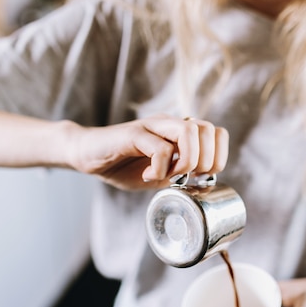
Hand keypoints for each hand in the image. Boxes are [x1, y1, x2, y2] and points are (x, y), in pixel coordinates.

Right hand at [67, 115, 228, 189]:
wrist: (88, 156)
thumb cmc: (123, 165)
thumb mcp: (160, 175)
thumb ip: (181, 174)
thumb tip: (204, 183)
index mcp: (179, 132)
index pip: (217, 133)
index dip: (218, 157)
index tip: (201, 177)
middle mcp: (170, 123)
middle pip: (208, 130)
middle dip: (205, 161)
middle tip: (186, 178)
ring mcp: (152, 126)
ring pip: (189, 131)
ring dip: (187, 160)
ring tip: (171, 176)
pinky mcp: (134, 134)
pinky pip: (159, 147)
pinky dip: (160, 169)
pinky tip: (148, 177)